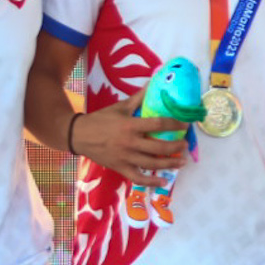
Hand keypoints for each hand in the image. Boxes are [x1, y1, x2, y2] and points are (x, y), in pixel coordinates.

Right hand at [71, 94, 188, 186]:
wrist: (78, 135)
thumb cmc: (101, 119)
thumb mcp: (120, 107)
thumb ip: (138, 98)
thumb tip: (152, 82)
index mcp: (130, 125)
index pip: (158, 124)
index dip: (174, 124)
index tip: (186, 125)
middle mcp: (129, 142)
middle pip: (158, 147)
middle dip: (176, 147)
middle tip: (185, 145)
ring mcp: (125, 157)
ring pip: (151, 164)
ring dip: (169, 164)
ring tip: (182, 162)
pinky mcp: (120, 168)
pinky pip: (138, 178)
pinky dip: (151, 182)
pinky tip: (163, 181)